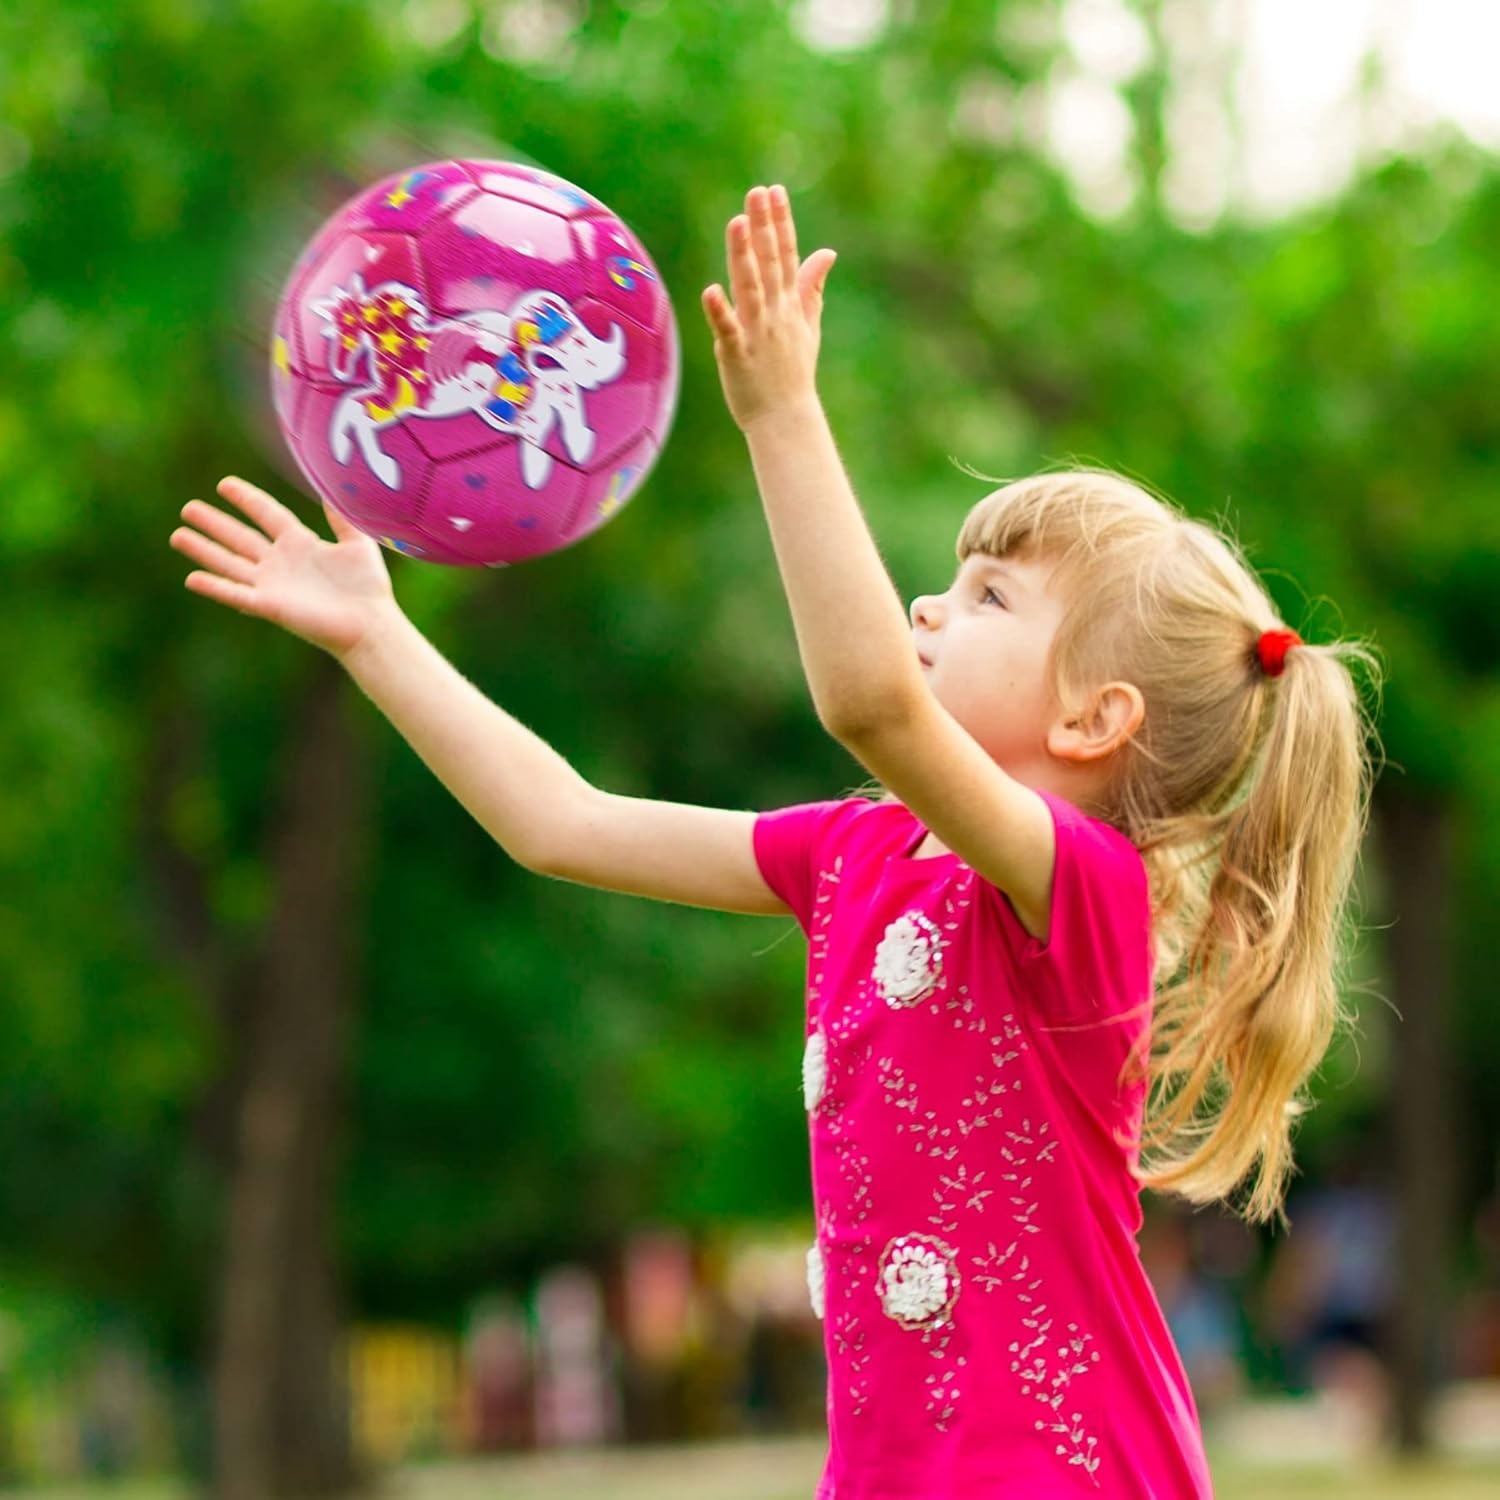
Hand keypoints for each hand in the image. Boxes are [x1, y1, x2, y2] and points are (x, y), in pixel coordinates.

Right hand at [170, 476, 396, 660]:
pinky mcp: (270, 606)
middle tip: (188, 508)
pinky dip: (215, 587)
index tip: (224, 484)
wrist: (371, 623)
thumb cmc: (368, 587)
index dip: (247, 500)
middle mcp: (281, 563)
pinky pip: (236, 594)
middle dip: (214, 524)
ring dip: (204, 550)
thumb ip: (342, 517)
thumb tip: (333, 487)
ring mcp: (272, 585)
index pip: (267, 515)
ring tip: (178, 536)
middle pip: (240, 538)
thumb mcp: (358, 543)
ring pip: (230, 563)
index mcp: (300, 544)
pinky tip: (191, 578)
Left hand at [702, 183, 837, 431]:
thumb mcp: (807, 325)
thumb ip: (812, 287)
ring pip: (749, 287)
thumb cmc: (792, 373)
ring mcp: (757, 332)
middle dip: (763, 227)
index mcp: (788, 304)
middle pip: (769, 263)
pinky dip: (720, 311)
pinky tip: (710, 290)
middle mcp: (775, 313)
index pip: (785, 256)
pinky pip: (728, 329)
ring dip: (744, 256)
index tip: (773, 191)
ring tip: (737, 223)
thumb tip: (827, 253)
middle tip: (756, 193)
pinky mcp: (738, 354)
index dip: (779, 223)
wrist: (785, 419)